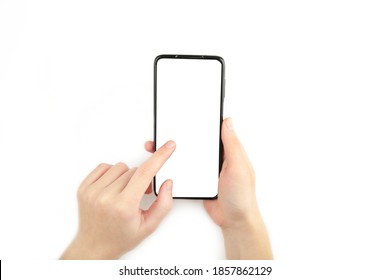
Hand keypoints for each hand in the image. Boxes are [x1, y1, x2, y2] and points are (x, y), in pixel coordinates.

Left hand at [60, 140, 175, 259]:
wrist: (94, 246)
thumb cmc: (120, 237)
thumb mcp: (149, 226)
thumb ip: (163, 204)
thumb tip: (167, 183)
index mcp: (124, 206)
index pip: (145, 173)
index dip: (159, 157)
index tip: (168, 147)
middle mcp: (106, 197)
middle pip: (134, 170)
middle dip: (141, 180)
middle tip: (139, 195)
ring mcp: (92, 192)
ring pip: (120, 167)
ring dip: (127, 176)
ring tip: (125, 192)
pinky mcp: (84, 188)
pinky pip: (104, 167)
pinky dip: (112, 174)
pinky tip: (113, 188)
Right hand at [145, 118, 272, 258]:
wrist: (234, 220)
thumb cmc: (242, 195)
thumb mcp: (238, 166)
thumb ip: (232, 144)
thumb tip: (228, 122)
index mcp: (229, 152)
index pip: (214, 132)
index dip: (202, 124)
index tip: (188, 116)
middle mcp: (217, 159)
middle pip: (197, 143)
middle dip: (184, 137)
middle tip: (168, 130)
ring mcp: (207, 170)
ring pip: (189, 156)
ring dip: (178, 153)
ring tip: (162, 146)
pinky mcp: (199, 181)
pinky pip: (186, 170)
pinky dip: (178, 167)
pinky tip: (169, 164)